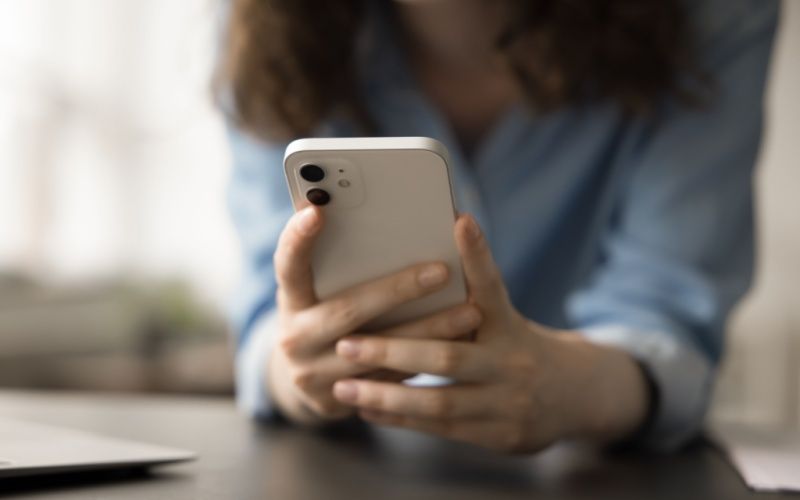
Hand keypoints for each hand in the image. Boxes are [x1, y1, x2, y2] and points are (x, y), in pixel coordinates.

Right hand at [268, 206, 482, 424]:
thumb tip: (390, 215)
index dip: (298, 238)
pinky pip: (390, 379)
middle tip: (441, 272)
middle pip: (348, 310)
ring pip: (378, 352)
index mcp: (291, 299)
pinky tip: (460, 344)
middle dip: (397, 290)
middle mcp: (295, 337)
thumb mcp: (318, 290)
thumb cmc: (323, 314)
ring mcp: (313, 374)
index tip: (317, 210)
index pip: (288, 264)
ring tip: (470, 312)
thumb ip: (338, 262)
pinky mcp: (337, 401)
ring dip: (427, 331)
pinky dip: (425, 359)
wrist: (304, 379)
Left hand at [331, 214, 648, 451]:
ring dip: (388, 395)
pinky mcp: (500, 435)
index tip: (459, 221)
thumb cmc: (517, 344)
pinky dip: (402, 419)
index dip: (476, 254)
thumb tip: (437, 236)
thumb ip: (469, 292)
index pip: (491, 284)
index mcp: (509, 323)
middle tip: (348, 343)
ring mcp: (508, 401)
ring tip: (346, 387)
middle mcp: (511, 361)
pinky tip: (368, 410)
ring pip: (440, 401)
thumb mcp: (503, 316)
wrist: (574, 395)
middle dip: (393, 351)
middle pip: (448, 356)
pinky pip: (442, 428)